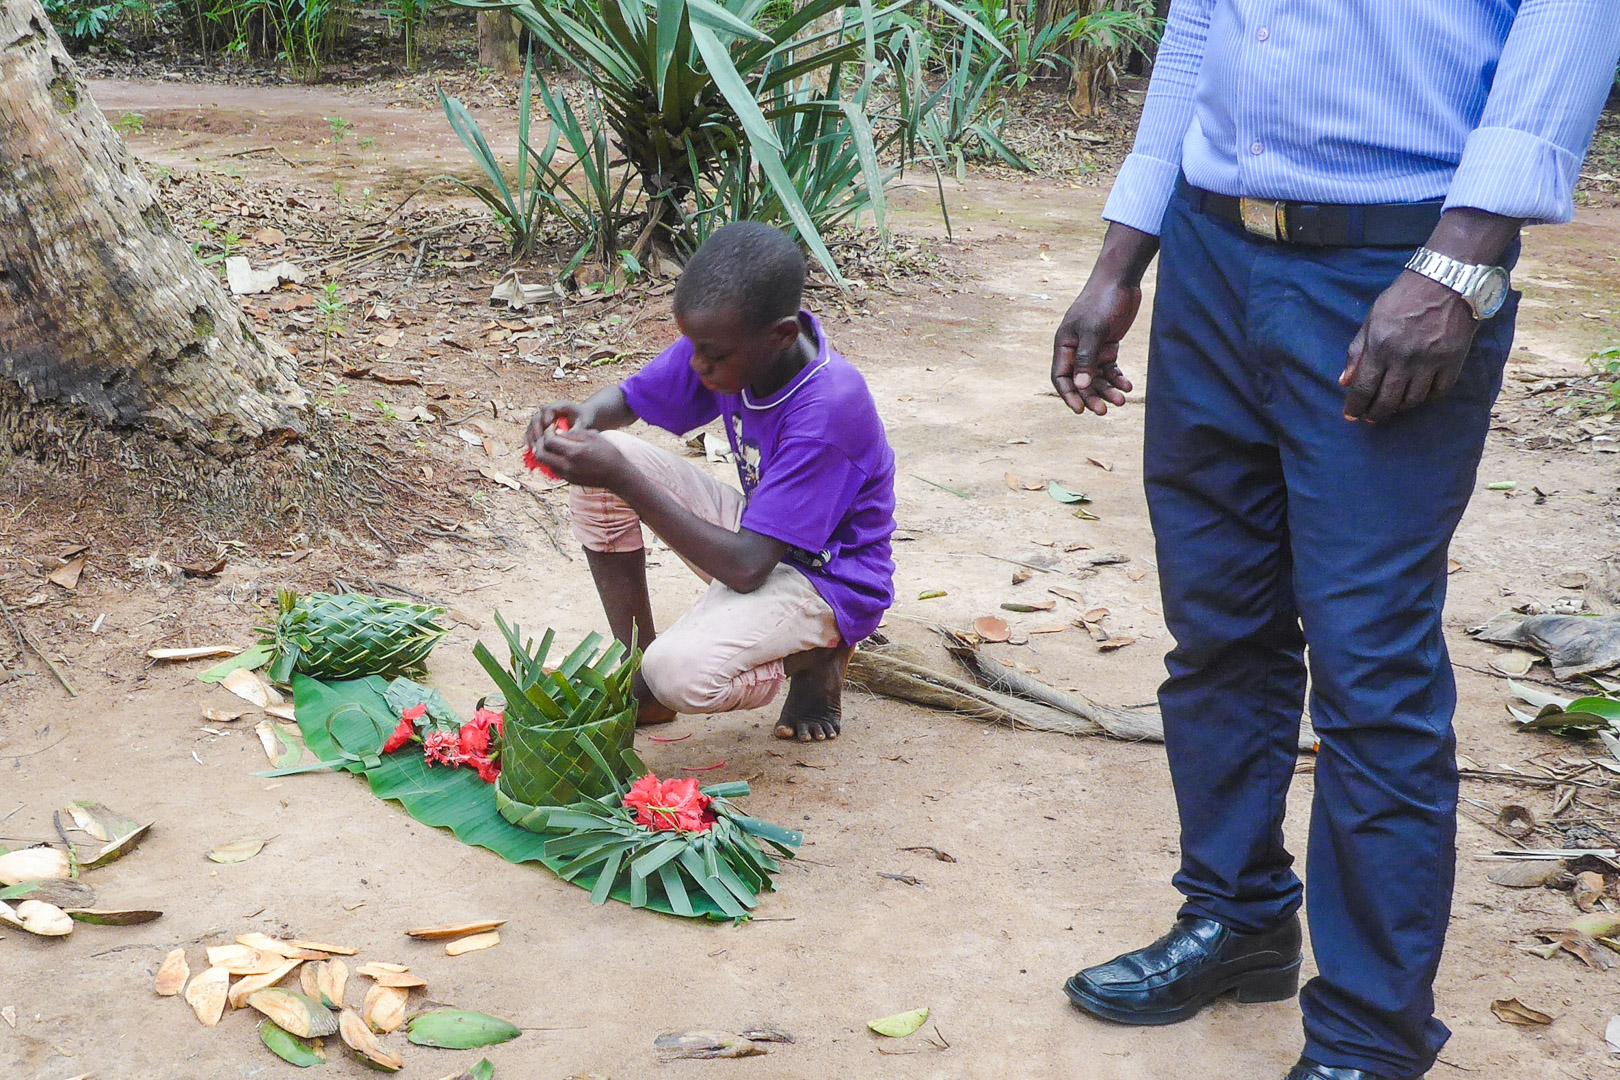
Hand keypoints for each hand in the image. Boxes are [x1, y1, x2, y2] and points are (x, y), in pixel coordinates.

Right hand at [524, 402, 584, 456]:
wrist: (582, 419)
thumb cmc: (584, 420)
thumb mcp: (583, 423)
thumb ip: (576, 430)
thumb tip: (566, 438)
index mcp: (559, 406)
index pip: (547, 410)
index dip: (546, 419)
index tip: (548, 429)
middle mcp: (547, 411)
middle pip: (536, 419)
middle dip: (536, 432)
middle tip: (538, 444)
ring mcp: (541, 419)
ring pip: (531, 427)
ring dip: (531, 438)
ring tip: (533, 450)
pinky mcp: (538, 427)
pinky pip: (530, 433)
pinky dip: (528, 441)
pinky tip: (527, 451)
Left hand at [532, 426, 626, 488]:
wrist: (617, 475)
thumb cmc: (607, 452)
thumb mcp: (592, 436)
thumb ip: (572, 434)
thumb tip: (557, 432)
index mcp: (573, 451)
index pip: (548, 440)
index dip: (547, 431)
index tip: (552, 427)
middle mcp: (567, 465)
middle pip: (540, 454)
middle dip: (539, 443)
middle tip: (545, 436)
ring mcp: (567, 474)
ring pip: (544, 463)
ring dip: (544, 452)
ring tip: (551, 444)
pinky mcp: (568, 480)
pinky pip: (553, 469)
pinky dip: (552, 460)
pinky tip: (560, 454)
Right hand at [1051, 221, 1156, 416]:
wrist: (1120, 279)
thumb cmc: (1102, 301)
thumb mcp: (1094, 330)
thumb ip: (1087, 358)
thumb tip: (1081, 386)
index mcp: (1064, 344)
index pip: (1061, 377)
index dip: (1069, 395)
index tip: (1080, 410)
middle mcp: (1075, 349)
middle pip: (1080, 381)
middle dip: (1091, 397)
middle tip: (1104, 411)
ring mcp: (1092, 348)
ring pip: (1097, 377)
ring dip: (1107, 390)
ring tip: (1122, 400)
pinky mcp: (1108, 345)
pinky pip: (1110, 368)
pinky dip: (1118, 378)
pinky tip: (1128, 386)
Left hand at [1341, 271, 1476, 422]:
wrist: (1447, 281)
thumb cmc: (1403, 298)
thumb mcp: (1372, 319)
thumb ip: (1357, 351)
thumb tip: (1345, 381)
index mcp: (1380, 346)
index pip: (1363, 387)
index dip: (1355, 406)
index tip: (1351, 415)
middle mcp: (1405, 358)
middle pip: (1387, 400)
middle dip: (1375, 413)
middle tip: (1370, 417)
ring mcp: (1431, 362)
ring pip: (1412, 400)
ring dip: (1399, 407)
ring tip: (1392, 406)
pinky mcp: (1453, 362)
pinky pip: (1438, 392)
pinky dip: (1426, 398)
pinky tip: (1417, 395)